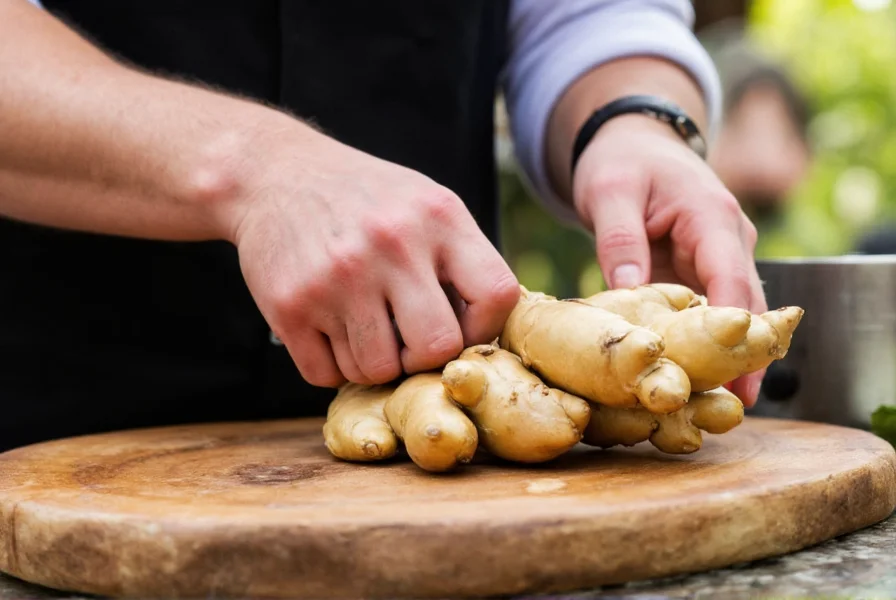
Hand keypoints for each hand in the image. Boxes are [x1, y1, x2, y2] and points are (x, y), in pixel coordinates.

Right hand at [222, 123, 519, 387]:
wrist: (272, 174)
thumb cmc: (364, 199)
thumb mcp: (425, 203)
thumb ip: (462, 259)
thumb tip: (489, 333)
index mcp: (438, 216)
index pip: (496, 295)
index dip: (484, 327)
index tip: (460, 325)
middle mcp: (390, 245)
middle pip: (435, 348)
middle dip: (423, 357)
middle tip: (406, 339)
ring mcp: (336, 278)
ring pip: (376, 371)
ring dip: (373, 362)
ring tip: (363, 326)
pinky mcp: (290, 306)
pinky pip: (326, 376)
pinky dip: (331, 365)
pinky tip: (329, 329)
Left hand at [571, 115, 766, 406]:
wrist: (631, 144)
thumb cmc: (623, 162)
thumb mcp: (610, 191)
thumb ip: (619, 239)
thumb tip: (628, 289)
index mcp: (712, 218)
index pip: (733, 280)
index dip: (737, 331)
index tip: (738, 377)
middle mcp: (727, 242)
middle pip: (745, 307)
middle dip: (740, 357)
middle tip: (726, 411)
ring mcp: (717, 260)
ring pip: (729, 316)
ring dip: (722, 357)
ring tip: (706, 408)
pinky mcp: (699, 274)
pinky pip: (705, 313)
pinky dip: (699, 344)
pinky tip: (685, 379)